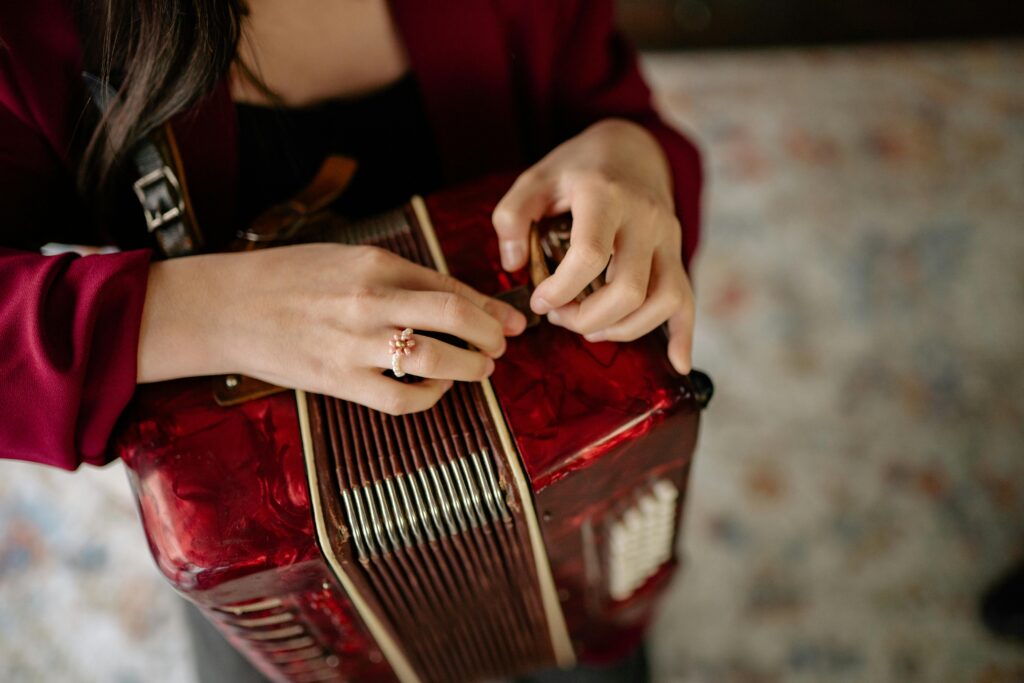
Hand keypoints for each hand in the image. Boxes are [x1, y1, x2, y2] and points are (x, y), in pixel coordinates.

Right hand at [138, 244, 526, 413]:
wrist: (228, 307)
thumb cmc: (291, 278)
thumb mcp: (349, 261)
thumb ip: (401, 278)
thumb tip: (456, 299)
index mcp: (375, 265)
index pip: (450, 287)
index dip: (490, 308)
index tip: (512, 321)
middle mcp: (369, 301)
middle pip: (454, 317)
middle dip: (491, 335)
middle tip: (501, 346)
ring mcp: (354, 344)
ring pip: (435, 359)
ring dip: (469, 366)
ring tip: (479, 368)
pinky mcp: (339, 381)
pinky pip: (401, 398)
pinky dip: (430, 396)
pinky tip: (435, 388)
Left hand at [492, 118, 694, 372]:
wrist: (632, 148)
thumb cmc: (578, 168)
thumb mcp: (536, 178)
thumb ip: (512, 216)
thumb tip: (512, 265)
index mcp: (605, 195)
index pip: (590, 255)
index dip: (561, 289)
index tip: (540, 302)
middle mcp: (645, 218)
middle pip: (628, 289)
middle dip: (588, 318)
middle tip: (560, 317)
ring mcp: (668, 237)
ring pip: (662, 301)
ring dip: (622, 329)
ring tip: (589, 328)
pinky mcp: (678, 254)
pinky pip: (688, 300)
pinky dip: (684, 336)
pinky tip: (676, 362)